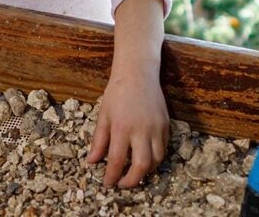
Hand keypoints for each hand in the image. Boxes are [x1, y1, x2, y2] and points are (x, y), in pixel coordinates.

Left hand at [86, 62, 169, 187]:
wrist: (138, 74)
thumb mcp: (103, 115)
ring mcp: (156, 129)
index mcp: (121, 128)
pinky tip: (145, 158)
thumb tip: (92, 162)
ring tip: (134, 172)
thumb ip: (98, 140)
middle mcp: (141, 131)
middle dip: (132, 181)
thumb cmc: (117, 93)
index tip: (107, 183)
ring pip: (156, 161)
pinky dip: (155, 158)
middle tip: (123, 184)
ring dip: (145, 171)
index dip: (111, 176)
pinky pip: (163, 149)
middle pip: (141, 166)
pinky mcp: (166, 126)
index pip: (116, 161)